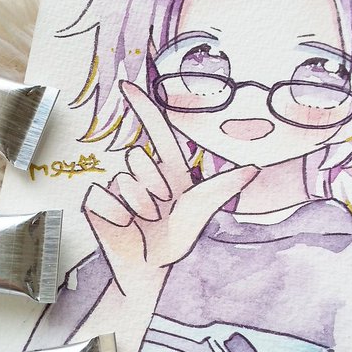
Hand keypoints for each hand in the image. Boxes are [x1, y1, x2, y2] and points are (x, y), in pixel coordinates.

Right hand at [82, 81, 258, 293]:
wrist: (148, 267)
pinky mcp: (97, 201)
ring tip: (144, 222)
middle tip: (159, 213)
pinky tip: (122, 226)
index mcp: (167, 167)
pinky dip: (116, 215)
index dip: (143, 107)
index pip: (156, 130)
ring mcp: (118, 185)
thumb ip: (222, 188)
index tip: (127, 84)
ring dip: (137, 206)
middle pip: (139, 158)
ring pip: (124, 180)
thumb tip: (254, 168)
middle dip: (152, 190)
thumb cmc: (175, 239)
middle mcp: (141, 172)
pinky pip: (103, 196)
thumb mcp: (200, 213)